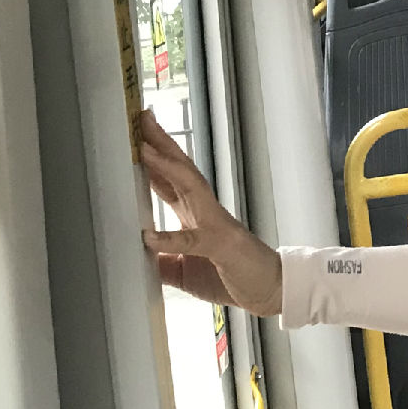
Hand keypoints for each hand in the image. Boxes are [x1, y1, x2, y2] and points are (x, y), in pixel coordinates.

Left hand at [140, 111, 282, 317]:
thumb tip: (135, 256)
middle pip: (181, 170)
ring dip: (168, 166)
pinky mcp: (222, 247)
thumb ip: (163, 261)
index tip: (138, 136)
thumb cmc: (234, 276)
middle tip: (143, 118)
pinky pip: (194, 240)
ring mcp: (216, 225)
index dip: (154, 159)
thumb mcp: (185, 271)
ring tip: (146, 147)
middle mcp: (206, 213)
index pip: (172, 181)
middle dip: (161, 143)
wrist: (272, 291)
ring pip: (191, 188)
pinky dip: (170, 237)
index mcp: (197, 217)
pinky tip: (149, 235)